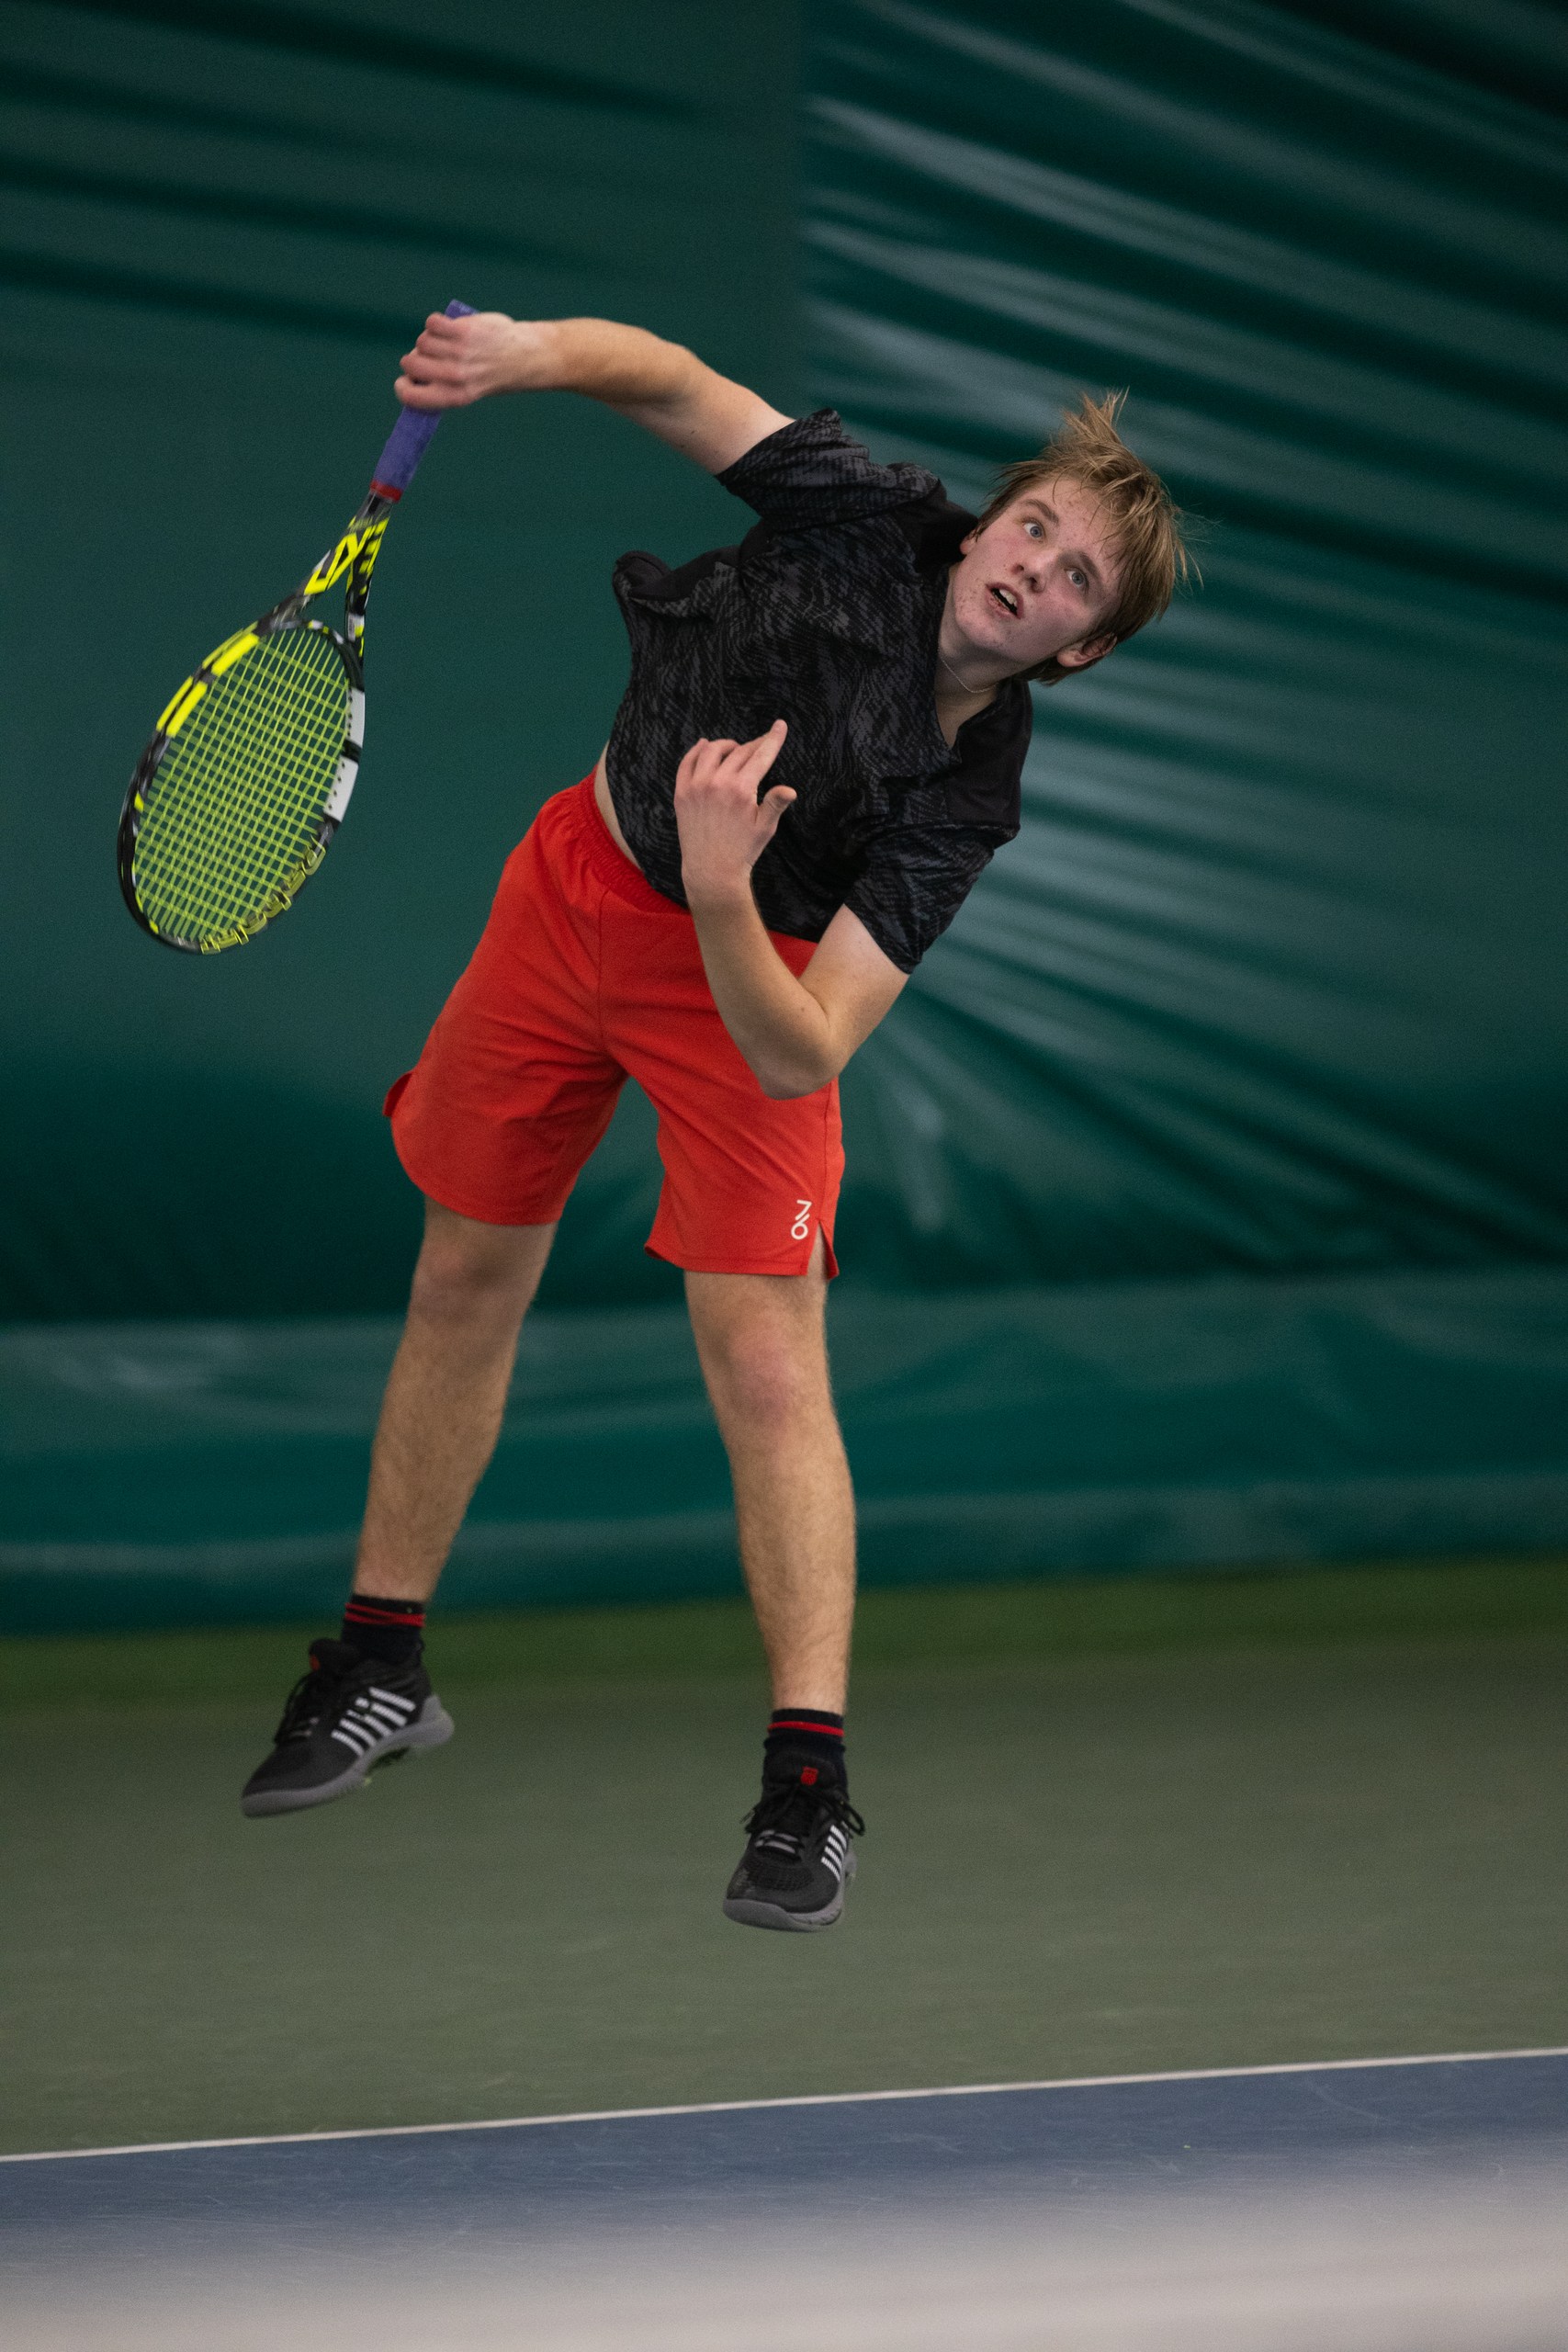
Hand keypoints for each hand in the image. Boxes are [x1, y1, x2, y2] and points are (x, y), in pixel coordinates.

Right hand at [394, 311, 558, 408]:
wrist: (522, 357)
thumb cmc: (489, 374)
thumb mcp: (465, 390)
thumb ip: (439, 383)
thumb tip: (410, 367)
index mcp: (454, 397)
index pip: (410, 396)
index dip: (402, 386)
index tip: (406, 380)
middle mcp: (454, 377)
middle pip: (410, 363)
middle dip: (415, 358)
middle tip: (430, 357)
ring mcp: (458, 353)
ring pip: (423, 341)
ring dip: (430, 339)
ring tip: (447, 343)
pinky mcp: (462, 331)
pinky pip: (432, 323)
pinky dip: (437, 323)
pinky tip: (447, 327)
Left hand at [674, 723, 793, 904]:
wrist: (711, 871)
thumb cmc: (742, 851)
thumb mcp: (764, 828)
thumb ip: (775, 804)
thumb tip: (790, 789)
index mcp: (741, 790)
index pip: (761, 756)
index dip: (772, 739)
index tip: (780, 725)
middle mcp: (717, 784)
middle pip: (739, 752)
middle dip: (754, 745)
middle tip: (761, 744)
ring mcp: (696, 787)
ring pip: (712, 751)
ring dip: (727, 745)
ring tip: (735, 749)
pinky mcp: (681, 793)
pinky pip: (687, 762)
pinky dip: (696, 751)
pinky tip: (705, 746)